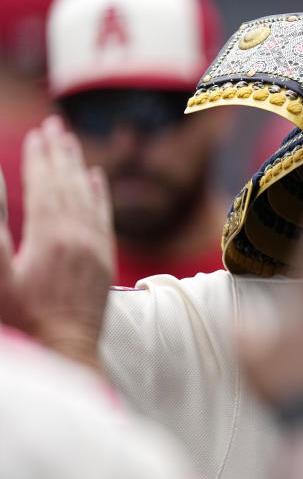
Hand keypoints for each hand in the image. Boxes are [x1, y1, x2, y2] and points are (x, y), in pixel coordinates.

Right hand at [0, 117, 114, 369]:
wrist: (64, 353)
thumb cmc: (21, 319)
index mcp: (50, 237)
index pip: (46, 186)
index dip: (40, 158)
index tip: (37, 133)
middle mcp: (79, 237)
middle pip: (69, 185)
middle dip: (60, 153)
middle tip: (55, 125)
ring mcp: (95, 249)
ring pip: (88, 198)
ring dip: (78, 168)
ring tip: (71, 143)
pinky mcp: (104, 262)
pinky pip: (104, 218)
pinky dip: (100, 195)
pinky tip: (97, 179)